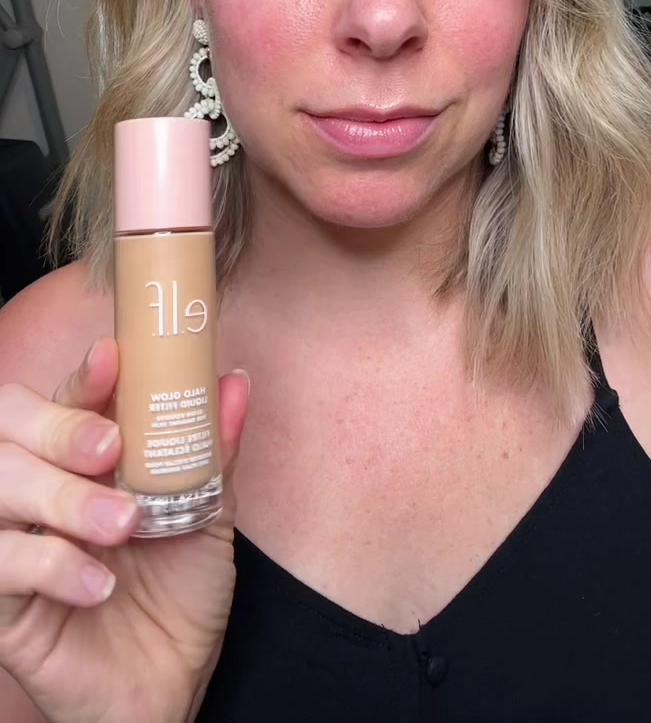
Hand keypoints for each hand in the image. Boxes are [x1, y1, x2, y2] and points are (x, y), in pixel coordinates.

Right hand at [0, 337, 249, 722]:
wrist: (169, 685)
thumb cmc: (178, 594)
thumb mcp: (205, 516)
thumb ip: (211, 451)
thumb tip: (233, 383)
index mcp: (81, 460)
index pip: (64, 399)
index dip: (82, 376)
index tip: (113, 359)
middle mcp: (38, 490)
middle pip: (12, 429)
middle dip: (61, 428)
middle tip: (112, 447)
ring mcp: (13, 544)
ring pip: (0, 490)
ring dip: (63, 498)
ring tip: (122, 524)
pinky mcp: (2, 605)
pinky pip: (1, 566)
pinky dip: (50, 566)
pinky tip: (98, 584)